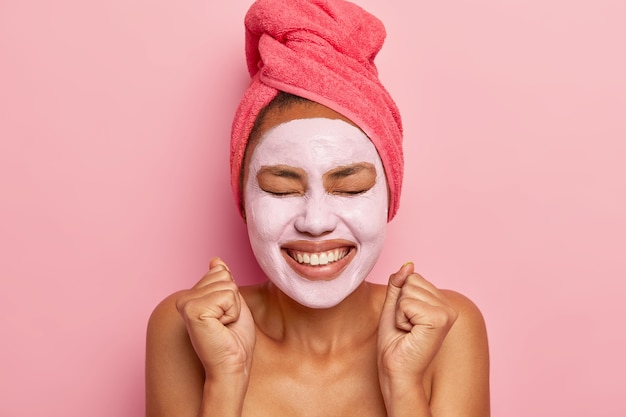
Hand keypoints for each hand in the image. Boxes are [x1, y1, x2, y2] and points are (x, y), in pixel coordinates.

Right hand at [176, 257, 255, 377]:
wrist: (232, 366)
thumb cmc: (234, 341)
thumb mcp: (232, 304)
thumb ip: (223, 283)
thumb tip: (215, 261)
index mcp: (192, 296)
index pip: (220, 272)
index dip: (232, 296)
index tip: (225, 318)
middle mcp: (184, 298)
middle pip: (224, 276)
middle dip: (233, 301)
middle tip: (225, 324)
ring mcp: (185, 303)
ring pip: (227, 286)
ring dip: (233, 308)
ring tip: (223, 327)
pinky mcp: (192, 310)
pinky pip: (227, 296)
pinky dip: (232, 313)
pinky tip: (221, 328)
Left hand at [377, 262, 457, 380]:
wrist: (396, 371)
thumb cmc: (394, 343)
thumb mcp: (393, 307)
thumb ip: (400, 284)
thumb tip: (408, 263)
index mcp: (441, 303)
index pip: (413, 277)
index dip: (401, 299)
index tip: (406, 320)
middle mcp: (449, 306)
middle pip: (411, 280)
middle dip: (400, 304)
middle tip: (406, 328)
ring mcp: (447, 312)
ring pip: (408, 291)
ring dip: (400, 312)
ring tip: (408, 331)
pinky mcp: (439, 320)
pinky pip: (406, 303)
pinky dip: (401, 318)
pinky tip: (410, 334)